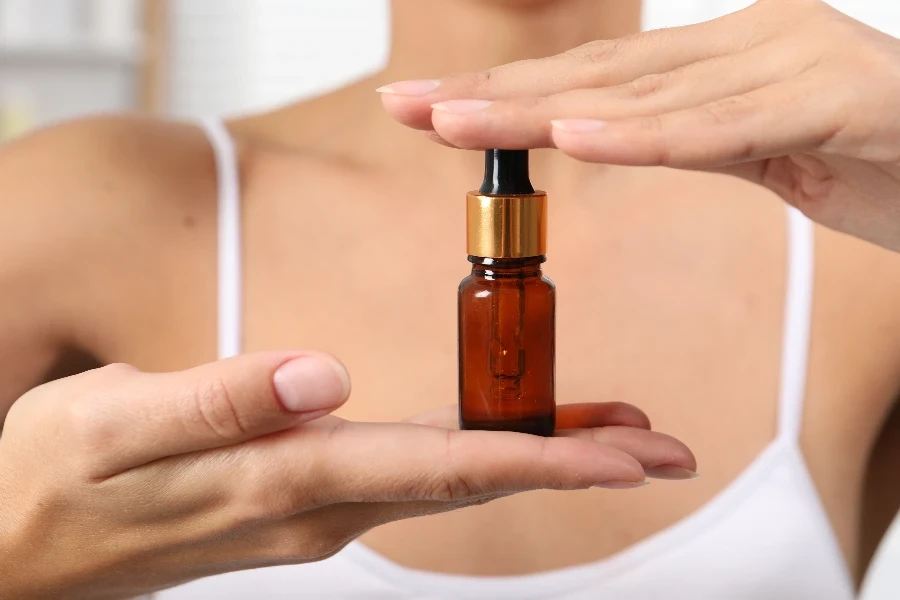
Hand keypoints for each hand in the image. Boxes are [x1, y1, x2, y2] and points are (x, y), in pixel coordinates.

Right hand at [0, 352, 693, 599]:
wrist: (20, 549)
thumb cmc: (59, 483)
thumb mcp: (113, 425)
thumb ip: (221, 401)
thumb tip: (322, 375)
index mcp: (290, 480)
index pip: (444, 469)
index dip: (543, 461)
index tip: (628, 457)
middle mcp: (320, 506)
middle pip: (471, 480)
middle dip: (571, 464)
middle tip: (659, 446)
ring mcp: (314, 507)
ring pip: (450, 480)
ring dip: (535, 459)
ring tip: (610, 437)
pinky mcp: (301, 495)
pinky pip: (410, 475)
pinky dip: (476, 456)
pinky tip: (502, 441)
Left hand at [380, 0, 899, 251]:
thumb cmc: (878, 158)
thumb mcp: (764, 149)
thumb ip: (693, 134)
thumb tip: (619, 136)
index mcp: (723, 58)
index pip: (595, 78)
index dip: (506, 94)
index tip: (428, 109)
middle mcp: (747, 46)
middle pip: (597, 76)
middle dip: (492, 96)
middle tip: (405, 107)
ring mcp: (791, 67)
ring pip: (643, 97)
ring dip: (541, 112)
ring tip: (453, 123)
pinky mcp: (833, 106)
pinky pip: (726, 129)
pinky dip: (648, 137)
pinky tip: (576, 139)